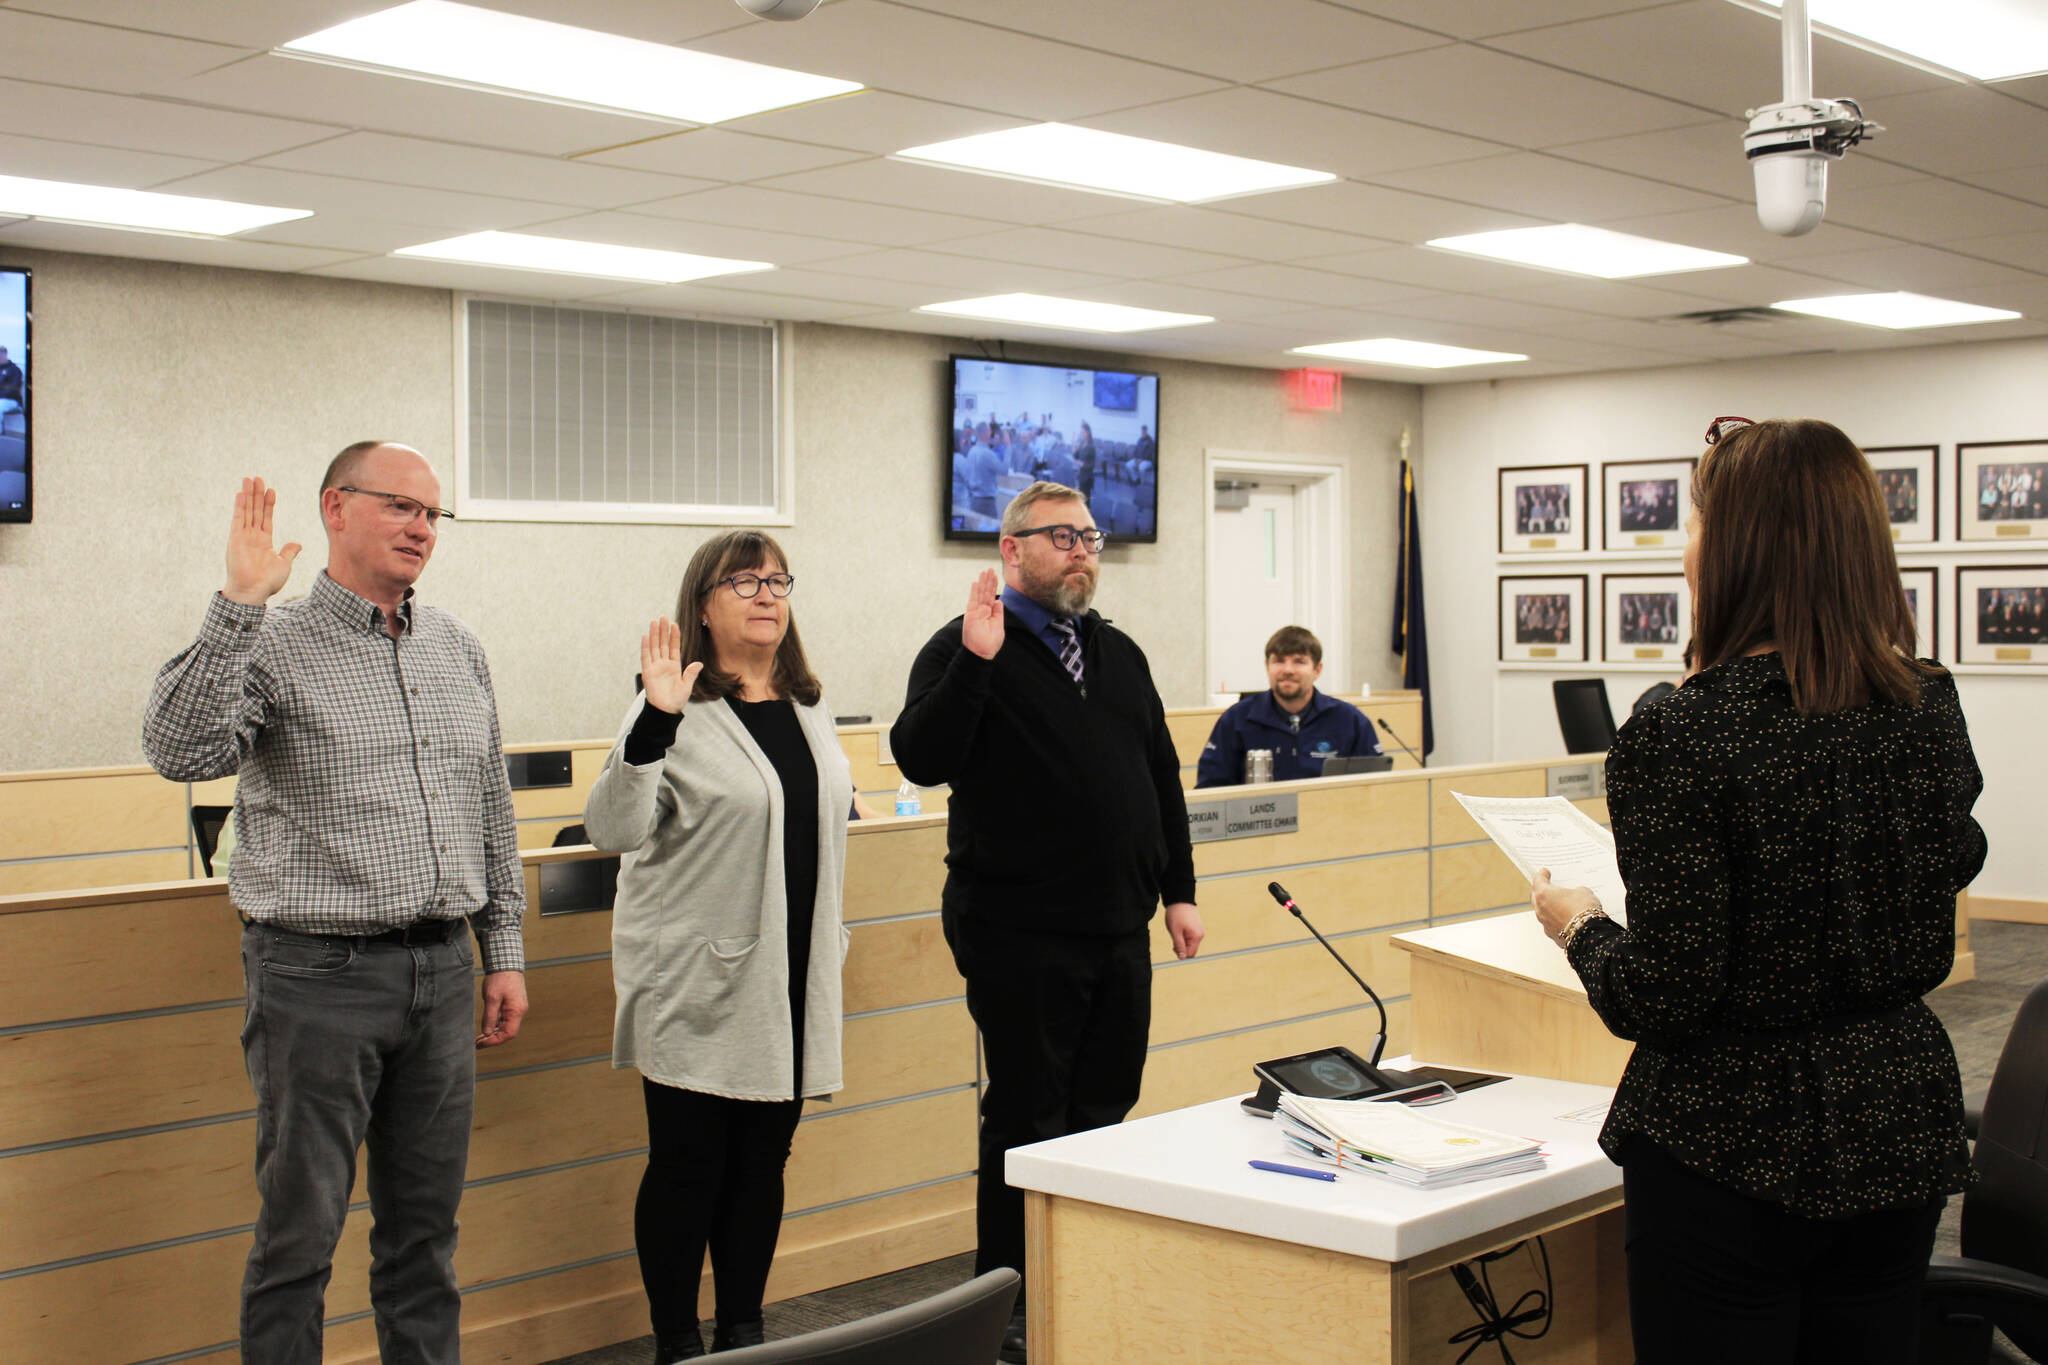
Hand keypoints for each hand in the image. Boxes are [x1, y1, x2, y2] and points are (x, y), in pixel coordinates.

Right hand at [224, 477, 301, 604]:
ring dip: (248, 495)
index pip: (267, 517)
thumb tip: (297, 543)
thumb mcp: (284, 563)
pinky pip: (238, 519)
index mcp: (264, 541)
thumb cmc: (267, 581)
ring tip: (249, 479)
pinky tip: (241, 493)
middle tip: (258, 478)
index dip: (269, 503)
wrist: (254, 591)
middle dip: (257, 494)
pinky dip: (240, 506)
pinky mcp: (235, 539)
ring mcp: (243, 536)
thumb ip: (289, 551)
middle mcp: (252, 536)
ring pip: (247, 510)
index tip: (271, 490)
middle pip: (256, 510)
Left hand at [477, 970, 527, 1048]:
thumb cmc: (500, 978)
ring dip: (493, 1034)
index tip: (482, 1044)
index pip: (509, 1034)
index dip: (495, 1041)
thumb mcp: (491, 998)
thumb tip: (486, 1032)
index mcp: (516, 1011)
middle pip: (507, 1032)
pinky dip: (495, 1026)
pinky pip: (505, 1020)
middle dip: (492, 1039)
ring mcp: (516, 1009)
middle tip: (477, 1044)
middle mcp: (519, 1012)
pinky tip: (486, 1029)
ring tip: (479, 1039)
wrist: (506, 963)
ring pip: (505, 1027)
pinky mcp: (512, 1005)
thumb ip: (490, 1017)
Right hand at [640, 617, 703, 714]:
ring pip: (654, 647)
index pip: (674, 647)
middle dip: (663, 630)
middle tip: (663, 617)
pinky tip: (645, 636)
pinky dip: (645, 647)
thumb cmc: (676, 700)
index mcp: (674, 666)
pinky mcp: (648, 672)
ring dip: (654, 635)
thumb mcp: (687, 685)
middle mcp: (664, 664)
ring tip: (654, 622)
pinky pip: (646, 657)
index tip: (674, 624)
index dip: (674, 636)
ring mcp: (655, 667)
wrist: (665, 710)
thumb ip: (691, 673)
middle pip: (663, 644)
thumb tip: (700, 664)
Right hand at [962, 568, 1004, 660]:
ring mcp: (975, 612)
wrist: (982, 653)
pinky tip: (976, 582)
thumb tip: (998, 601)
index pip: (991, 596)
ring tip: (985, 572)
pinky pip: (973, 601)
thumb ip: (998, 613)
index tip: (995, 576)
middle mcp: (981, 611)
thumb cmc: (990, 643)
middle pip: (985, 592)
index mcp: (988, 613)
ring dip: (983, 582)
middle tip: (990, 569)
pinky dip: (974, 592)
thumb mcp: (998, 625)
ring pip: (980, 594)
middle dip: (988, 581)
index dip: (993, 586)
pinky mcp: (971, 615)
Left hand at [1163, 902, 1204, 959]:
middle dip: (1181, 946)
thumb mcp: (1175, 931)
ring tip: (1177, 930)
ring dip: (1181, 940)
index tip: (1174, 944)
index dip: (1180, 952)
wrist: (1180, 899)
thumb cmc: (1176, 914)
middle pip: (1190, 949)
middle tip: (1174, 937)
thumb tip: (1182, 958)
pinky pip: (1190, 937)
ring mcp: (1199, 930)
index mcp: (1196, 936)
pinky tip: (1180, 927)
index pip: (1190, 954)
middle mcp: (1200, 934)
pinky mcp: (1196, 927)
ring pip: (1189, 943)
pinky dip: (1183, 935)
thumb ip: (1179, 945)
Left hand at [1532, 868, 1599, 943]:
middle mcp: (1540, 910)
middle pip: (1536, 897)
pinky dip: (1556, 920)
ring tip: (1560, 904)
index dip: (1542, 875)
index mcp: (1544, 894)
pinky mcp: (1552, 935)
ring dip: (1549, 907)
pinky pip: (1551, 924)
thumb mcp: (1583, 892)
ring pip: (1543, 912)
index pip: (1538, 880)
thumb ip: (1577, 890)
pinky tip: (1565, 918)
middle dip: (1542, 891)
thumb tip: (1578, 894)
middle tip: (1549, 888)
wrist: (1588, 934)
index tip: (1544, 872)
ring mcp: (1545, 924)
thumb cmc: (1584, 910)